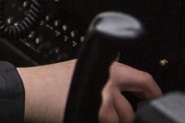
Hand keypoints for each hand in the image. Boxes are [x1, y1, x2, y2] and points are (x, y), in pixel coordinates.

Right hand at [17, 60, 160, 122]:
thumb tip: (118, 92)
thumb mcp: (79, 71)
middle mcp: (109, 82)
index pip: (142, 79)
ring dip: (109, 122)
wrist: (30, 91)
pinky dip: (99, 122)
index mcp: (107, 67)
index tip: (154, 98)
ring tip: (91, 115)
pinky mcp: (97, 114)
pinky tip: (84, 116)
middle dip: (124, 118)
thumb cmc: (47, 84)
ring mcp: (105, 100)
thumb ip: (101, 78)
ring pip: (120, 120)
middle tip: (112, 117)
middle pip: (130, 109)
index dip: (152, 92)